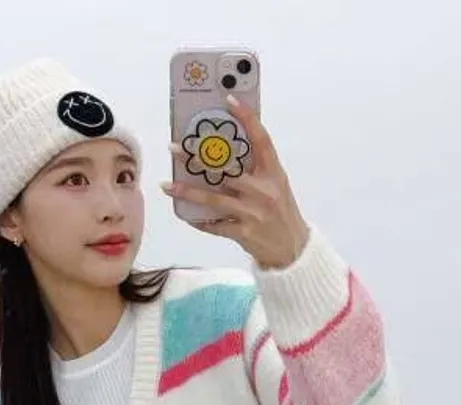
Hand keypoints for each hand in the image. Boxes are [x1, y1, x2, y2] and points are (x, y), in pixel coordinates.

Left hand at [161, 94, 310, 269]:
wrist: (292, 249)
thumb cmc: (280, 212)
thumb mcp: (276, 185)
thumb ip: (256, 168)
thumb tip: (223, 148)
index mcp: (274, 174)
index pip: (262, 140)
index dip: (247, 118)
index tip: (229, 99)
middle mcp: (264, 191)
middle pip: (227, 168)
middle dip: (198, 157)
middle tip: (174, 147)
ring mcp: (253, 213)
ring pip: (214, 198)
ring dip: (188, 191)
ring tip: (167, 185)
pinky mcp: (244, 233)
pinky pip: (215, 225)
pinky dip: (199, 221)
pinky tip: (185, 214)